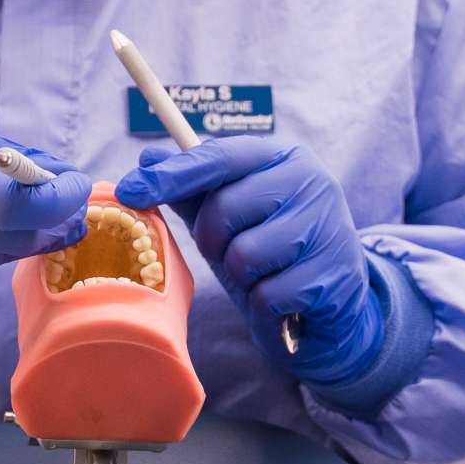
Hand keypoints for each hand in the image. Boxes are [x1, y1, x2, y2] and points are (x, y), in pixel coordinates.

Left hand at [115, 137, 383, 383]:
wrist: (335, 306)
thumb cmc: (273, 251)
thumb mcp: (230, 216)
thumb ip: (192, 186)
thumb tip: (147, 160)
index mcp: (283, 157)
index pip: (217, 157)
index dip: (170, 175)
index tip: (129, 191)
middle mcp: (311, 182)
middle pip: (225, 209)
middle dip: (214, 241)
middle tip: (234, 252)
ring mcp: (326, 227)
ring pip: (244, 255)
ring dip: (241, 277)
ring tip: (264, 276)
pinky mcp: (331, 276)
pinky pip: (266, 294)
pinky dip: (263, 306)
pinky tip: (283, 300)